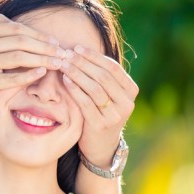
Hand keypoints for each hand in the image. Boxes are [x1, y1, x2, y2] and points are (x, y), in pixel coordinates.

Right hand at [0, 14, 66, 111]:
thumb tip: (25, 28)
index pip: (17, 28)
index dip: (39, 35)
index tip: (54, 42)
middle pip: (21, 41)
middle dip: (46, 46)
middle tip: (63, 52)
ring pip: (20, 57)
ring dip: (43, 59)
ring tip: (58, 63)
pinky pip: (12, 77)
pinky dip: (30, 74)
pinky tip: (43, 73)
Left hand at [60, 45, 138, 165]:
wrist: (101, 146)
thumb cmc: (101, 112)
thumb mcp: (108, 94)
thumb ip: (101, 76)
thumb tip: (80, 49)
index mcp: (131, 90)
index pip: (112, 67)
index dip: (94, 56)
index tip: (76, 48)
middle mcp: (127, 103)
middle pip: (103, 76)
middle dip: (82, 63)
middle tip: (66, 54)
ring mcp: (115, 115)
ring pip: (94, 88)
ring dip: (77, 73)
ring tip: (63, 64)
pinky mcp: (101, 125)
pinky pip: (86, 103)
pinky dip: (75, 89)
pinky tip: (65, 80)